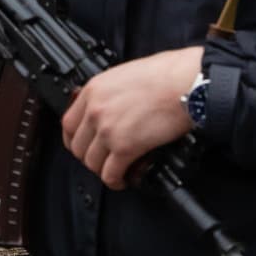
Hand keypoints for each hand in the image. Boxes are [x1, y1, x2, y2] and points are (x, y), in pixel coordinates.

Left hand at [61, 46, 201, 190]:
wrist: (186, 83)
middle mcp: (95, 110)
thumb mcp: (124, 75)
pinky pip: (110, 173)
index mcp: (93, 90)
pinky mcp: (126, 147)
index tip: (84, 145)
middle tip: (102, 160)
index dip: (75, 140)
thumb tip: (110, 109)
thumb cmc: (166, 75)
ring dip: (102, 170)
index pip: (68, 123)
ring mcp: (108, 130)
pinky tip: (123, 179)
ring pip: (91, 162)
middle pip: (77, 146)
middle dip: (89, 157)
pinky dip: (115, 181)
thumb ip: (110, 93)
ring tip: (115, 171)